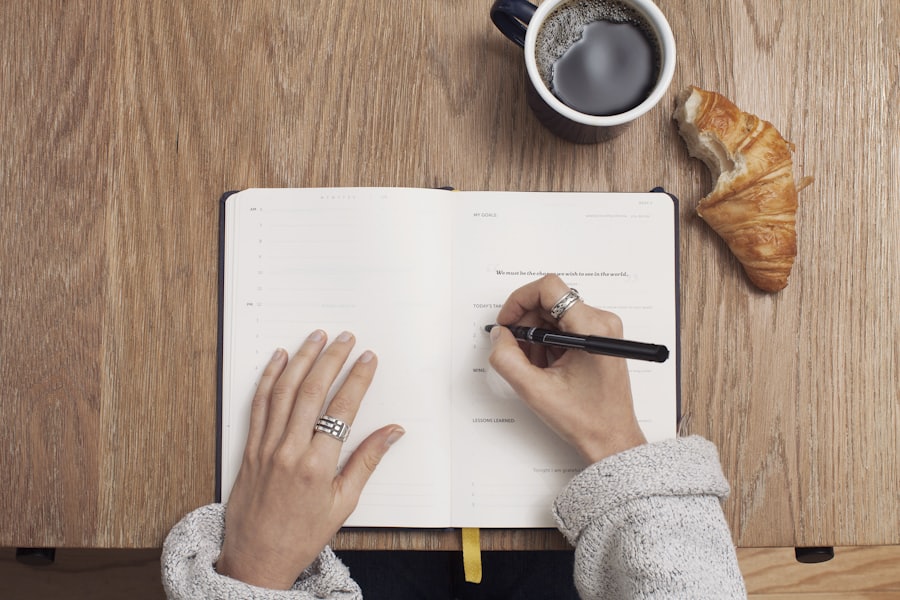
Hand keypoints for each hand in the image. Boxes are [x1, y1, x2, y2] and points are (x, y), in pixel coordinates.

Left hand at [216, 330, 403, 589]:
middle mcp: (289, 451)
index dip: (357, 379)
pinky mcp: (249, 448)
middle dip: (331, 359)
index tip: (368, 359)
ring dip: (301, 359)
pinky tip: (279, 359)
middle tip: (345, 338)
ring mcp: (266, 447)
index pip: (342, 409)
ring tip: (316, 337)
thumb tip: (393, 432)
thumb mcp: (344, 503)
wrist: (257, 558)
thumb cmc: (302, 535)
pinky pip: (259, 404)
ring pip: (284, 391)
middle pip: (312, 392)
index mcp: (318, 466)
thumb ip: (367, 461)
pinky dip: (269, 378)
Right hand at [489, 274, 645, 462]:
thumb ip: (507, 358)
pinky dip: (548, 342)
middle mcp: (601, 322)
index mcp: (591, 328)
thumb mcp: (535, 390)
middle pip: (550, 301)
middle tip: (516, 350)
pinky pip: (564, 326)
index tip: (507, 322)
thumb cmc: (586, 419)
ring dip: (536, 335)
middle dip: (526, 323)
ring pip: (555, 314)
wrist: (611, 439)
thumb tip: (499, 335)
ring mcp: (602, 329)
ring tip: (535, 366)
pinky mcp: (599, 338)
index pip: (549, 288)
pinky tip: (547, 367)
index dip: (520, 300)